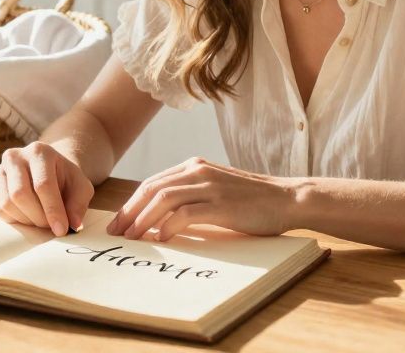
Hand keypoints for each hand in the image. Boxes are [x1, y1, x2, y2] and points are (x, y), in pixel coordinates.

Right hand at [0, 142, 93, 236]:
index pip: (43, 184)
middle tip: (50, 226)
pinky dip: (14, 220)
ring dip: (26, 220)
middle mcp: (15, 156)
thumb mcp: (80, 187)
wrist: (48, 172)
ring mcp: (0, 169)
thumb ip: (78, 204)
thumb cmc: (65, 180)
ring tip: (40, 219)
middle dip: (38, 217)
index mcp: (40, 151)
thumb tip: (73, 224)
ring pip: (7, 203)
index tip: (61, 229)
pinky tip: (28, 215)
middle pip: (20, 194)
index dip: (52, 210)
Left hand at [105, 157, 296, 241]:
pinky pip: (186, 213)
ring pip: (164, 199)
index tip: (119, 222)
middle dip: (130, 211)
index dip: (132, 203)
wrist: (287, 199)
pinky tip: (162, 238)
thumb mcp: (215, 190)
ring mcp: (210, 186)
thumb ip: (191, 196)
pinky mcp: (221, 204)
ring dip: (143, 219)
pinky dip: (169, 226)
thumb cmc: (251, 201)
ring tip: (134, 237)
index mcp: (194, 166)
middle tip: (117, 232)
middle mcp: (198, 171)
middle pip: (152, 189)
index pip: (152, 183)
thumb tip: (160, 219)